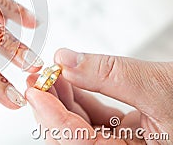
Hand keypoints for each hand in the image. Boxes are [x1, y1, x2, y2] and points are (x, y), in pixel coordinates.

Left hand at [26, 48, 172, 143]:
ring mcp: (125, 143)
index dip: (52, 117)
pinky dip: (78, 96)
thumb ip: (111, 74)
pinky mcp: (128, 129)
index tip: (35, 90)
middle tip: (37, 78)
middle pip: (72, 138)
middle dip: (50, 107)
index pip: (79, 144)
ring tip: (52, 73)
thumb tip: (67, 59)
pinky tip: (70, 78)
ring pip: (79, 126)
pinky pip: (93, 118)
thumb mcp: (161, 86)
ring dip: (61, 99)